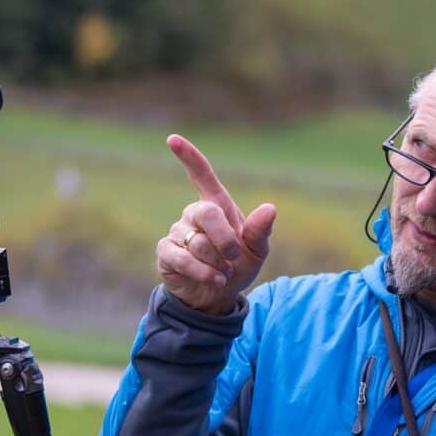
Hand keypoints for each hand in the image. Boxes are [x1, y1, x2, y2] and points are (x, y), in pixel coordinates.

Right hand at [157, 134, 276, 314]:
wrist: (218, 296)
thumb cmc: (237, 267)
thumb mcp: (256, 251)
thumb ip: (260, 231)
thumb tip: (270, 209)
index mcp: (217, 206)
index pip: (201, 175)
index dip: (189, 157)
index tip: (173, 139)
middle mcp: (193, 214)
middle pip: (206, 213)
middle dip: (225, 239)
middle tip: (233, 256)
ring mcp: (176, 232)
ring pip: (197, 242)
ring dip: (216, 263)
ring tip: (222, 272)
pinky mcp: (165, 252)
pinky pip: (182, 258)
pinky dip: (203, 272)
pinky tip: (213, 279)